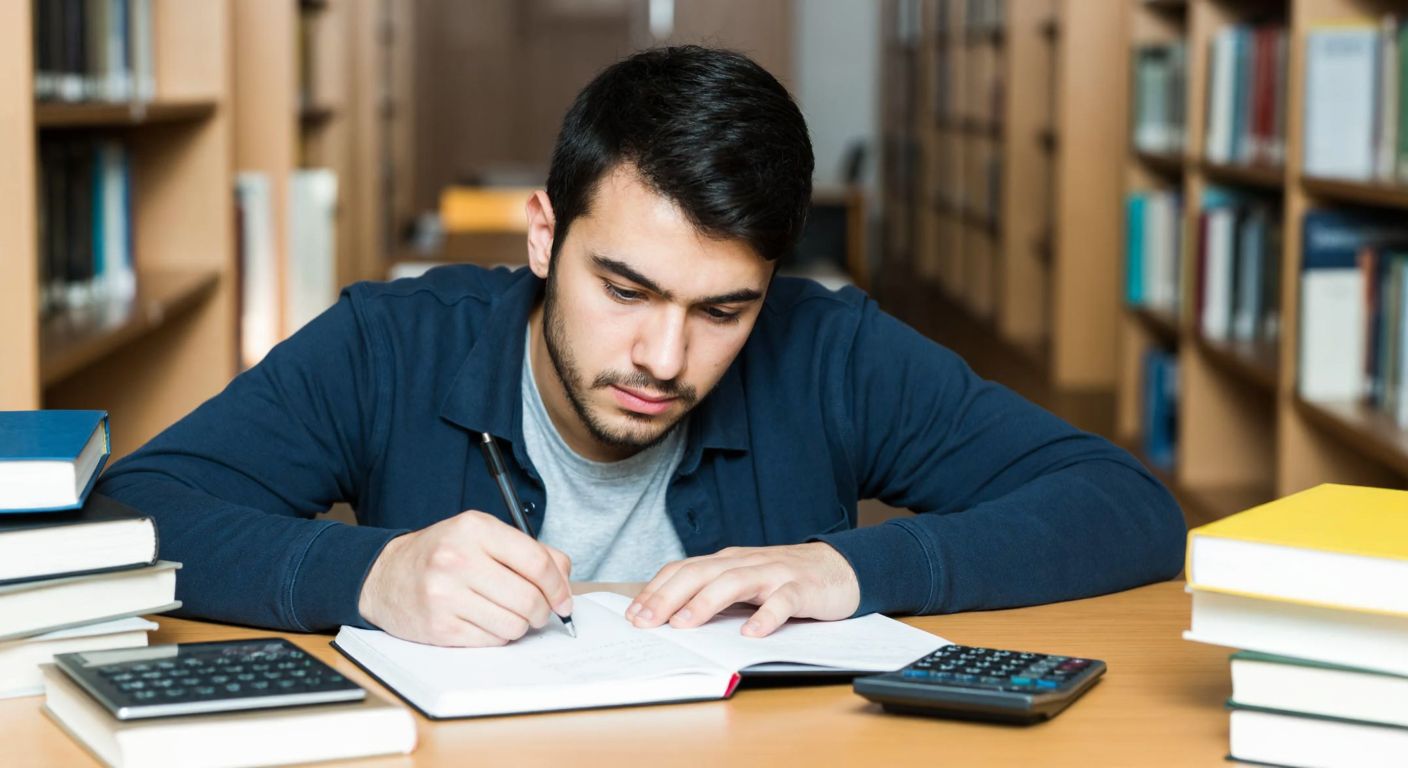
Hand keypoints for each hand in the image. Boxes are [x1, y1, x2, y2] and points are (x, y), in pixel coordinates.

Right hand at [358, 510, 572, 646]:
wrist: (385, 576)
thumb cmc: (442, 555)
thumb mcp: (482, 536)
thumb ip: (529, 551)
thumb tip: (565, 579)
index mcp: (475, 529)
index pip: (537, 562)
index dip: (559, 587)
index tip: (564, 600)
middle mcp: (458, 560)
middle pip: (528, 599)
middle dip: (542, 611)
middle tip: (538, 612)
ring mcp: (445, 595)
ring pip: (513, 625)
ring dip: (518, 626)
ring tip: (505, 613)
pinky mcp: (439, 627)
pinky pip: (491, 641)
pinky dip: (496, 636)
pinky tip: (483, 621)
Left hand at [626, 542, 859, 636]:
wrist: (840, 567)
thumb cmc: (784, 580)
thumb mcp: (743, 582)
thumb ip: (713, 593)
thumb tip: (669, 617)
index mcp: (727, 562)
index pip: (683, 570)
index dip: (656, 590)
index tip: (633, 615)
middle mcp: (745, 563)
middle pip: (700, 574)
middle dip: (668, 597)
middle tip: (646, 621)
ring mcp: (774, 574)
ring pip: (734, 582)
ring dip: (706, 602)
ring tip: (685, 624)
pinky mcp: (802, 588)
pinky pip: (783, 600)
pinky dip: (766, 616)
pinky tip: (752, 632)